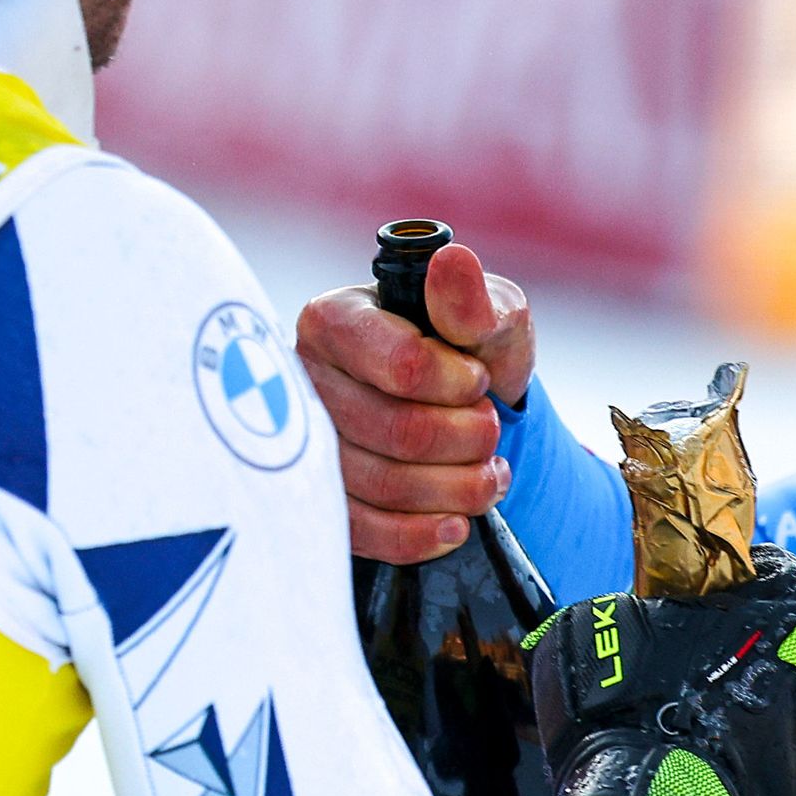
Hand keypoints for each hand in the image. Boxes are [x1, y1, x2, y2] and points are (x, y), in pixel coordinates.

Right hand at [296, 239, 535, 564]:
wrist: (465, 414)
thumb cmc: (469, 350)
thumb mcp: (490, 317)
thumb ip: (477, 301)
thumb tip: (452, 261)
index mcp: (336, 320)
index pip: (400, 363)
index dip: (455, 382)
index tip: (478, 380)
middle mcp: (305, 380)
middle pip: (395, 430)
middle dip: (467, 438)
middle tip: (490, 430)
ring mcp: (305, 444)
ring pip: (383, 484)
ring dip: (457, 488)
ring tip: (489, 474)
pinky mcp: (319, 500)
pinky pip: (364, 532)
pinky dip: (421, 534)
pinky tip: (455, 522)